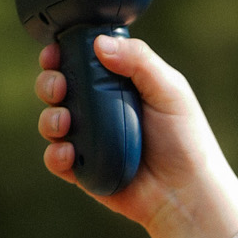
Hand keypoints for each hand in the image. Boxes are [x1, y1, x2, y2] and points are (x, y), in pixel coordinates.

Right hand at [35, 34, 237, 237]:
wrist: (188, 193)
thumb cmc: (185, 140)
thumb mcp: (171, 90)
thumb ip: (140, 60)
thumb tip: (99, 44)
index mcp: (117, 85)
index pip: (80, 61)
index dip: (62, 53)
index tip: (55, 51)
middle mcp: (99, 110)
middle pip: (58, 88)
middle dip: (49, 83)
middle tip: (60, 87)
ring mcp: (90, 141)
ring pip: (52, 122)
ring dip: (49, 118)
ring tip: (65, 123)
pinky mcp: (85, 171)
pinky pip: (56, 160)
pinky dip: (55, 154)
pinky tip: (69, 153)